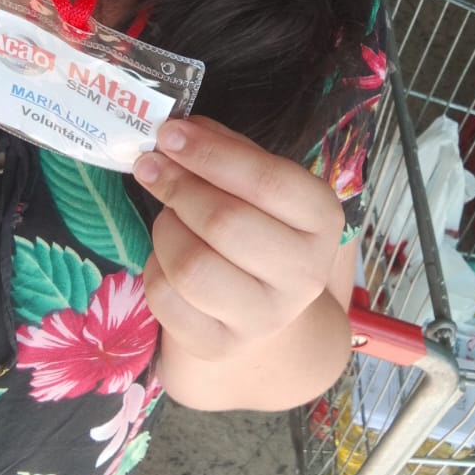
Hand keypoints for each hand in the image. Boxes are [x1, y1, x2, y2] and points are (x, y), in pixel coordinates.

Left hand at [133, 116, 346, 361]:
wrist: (263, 303)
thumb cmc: (259, 225)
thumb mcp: (260, 183)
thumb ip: (227, 150)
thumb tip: (178, 130)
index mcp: (322, 220)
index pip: (268, 181)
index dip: (211, 154)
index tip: (169, 133)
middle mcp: (305, 274)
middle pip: (225, 223)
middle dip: (178, 187)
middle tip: (151, 166)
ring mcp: (264, 317)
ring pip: (191, 265)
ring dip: (165, 228)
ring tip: (168, 216)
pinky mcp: (220, 344)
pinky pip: (165, 298)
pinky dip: (154, 266)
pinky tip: (166, 256)